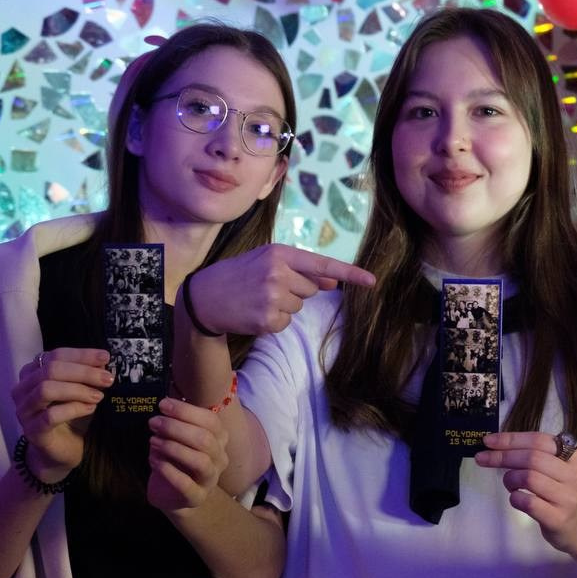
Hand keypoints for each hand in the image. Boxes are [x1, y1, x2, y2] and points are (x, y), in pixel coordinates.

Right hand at [10, 348, 111, 480]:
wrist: (59, 453)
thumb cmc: (70, 418)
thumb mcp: (82, 393)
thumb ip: (88, 377)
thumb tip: (103, 361)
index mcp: (33, 373)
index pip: (55, 355)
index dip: (81, 355)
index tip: (105, 357)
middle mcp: (23, 389)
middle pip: (50, 369)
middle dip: (83, 372)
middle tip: (107, 379)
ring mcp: (24, 410)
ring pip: (46, 389)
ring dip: (78, 390)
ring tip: (98, 396)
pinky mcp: (31, 430)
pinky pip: (50, 415)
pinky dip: (74, 409)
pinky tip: (91, 409)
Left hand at [146, 397, 230, 513]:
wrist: (174, 494)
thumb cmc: (176, 459)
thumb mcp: (178, 437)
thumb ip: (177, 422)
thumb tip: (165, 405)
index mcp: (219, 439)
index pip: (211, 420)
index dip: (186, 411)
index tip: (162, 405)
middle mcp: (220, 458)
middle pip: (205, 439)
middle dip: (176, 428)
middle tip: (153, 423)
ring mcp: (211, 479)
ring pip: (200, 461)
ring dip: (173, 448)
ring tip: (152, 441)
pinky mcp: (196, 497)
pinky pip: (186, 484)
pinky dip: (168, 470)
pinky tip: (154, 460)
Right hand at [184, 243, 375, 336]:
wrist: (204, 297)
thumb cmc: (240, 275)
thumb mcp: (268, 262)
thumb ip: (301, 270)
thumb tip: (333, 283)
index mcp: (280, 253)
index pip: (323, 265)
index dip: (350, 273)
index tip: (371, 280)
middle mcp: (278, 273)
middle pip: (312, 289)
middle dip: (296, 290)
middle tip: (268, 286)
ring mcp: (273, 298)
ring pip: (299, 307)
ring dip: (284, 306)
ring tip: (259, 298)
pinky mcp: (268, 320)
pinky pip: (286, 323)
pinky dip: (274, 321)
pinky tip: (255, 312)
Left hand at [475, 431, 576, 555]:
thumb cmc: (565, 495)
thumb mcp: (562, 470)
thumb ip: (539, 456)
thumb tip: (498, 445)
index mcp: (576, 457)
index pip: (540, 440)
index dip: (511, 439)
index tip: (488, 441)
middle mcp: (575, 476)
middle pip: (532, 458)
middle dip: (503, 456)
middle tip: (483, 459)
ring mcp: (568, 498)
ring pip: (529, 478)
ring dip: (510, 478)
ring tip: (510, 484)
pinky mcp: (558, 518)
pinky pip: (528, 502)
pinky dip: (515, 498)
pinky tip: (517, 498)